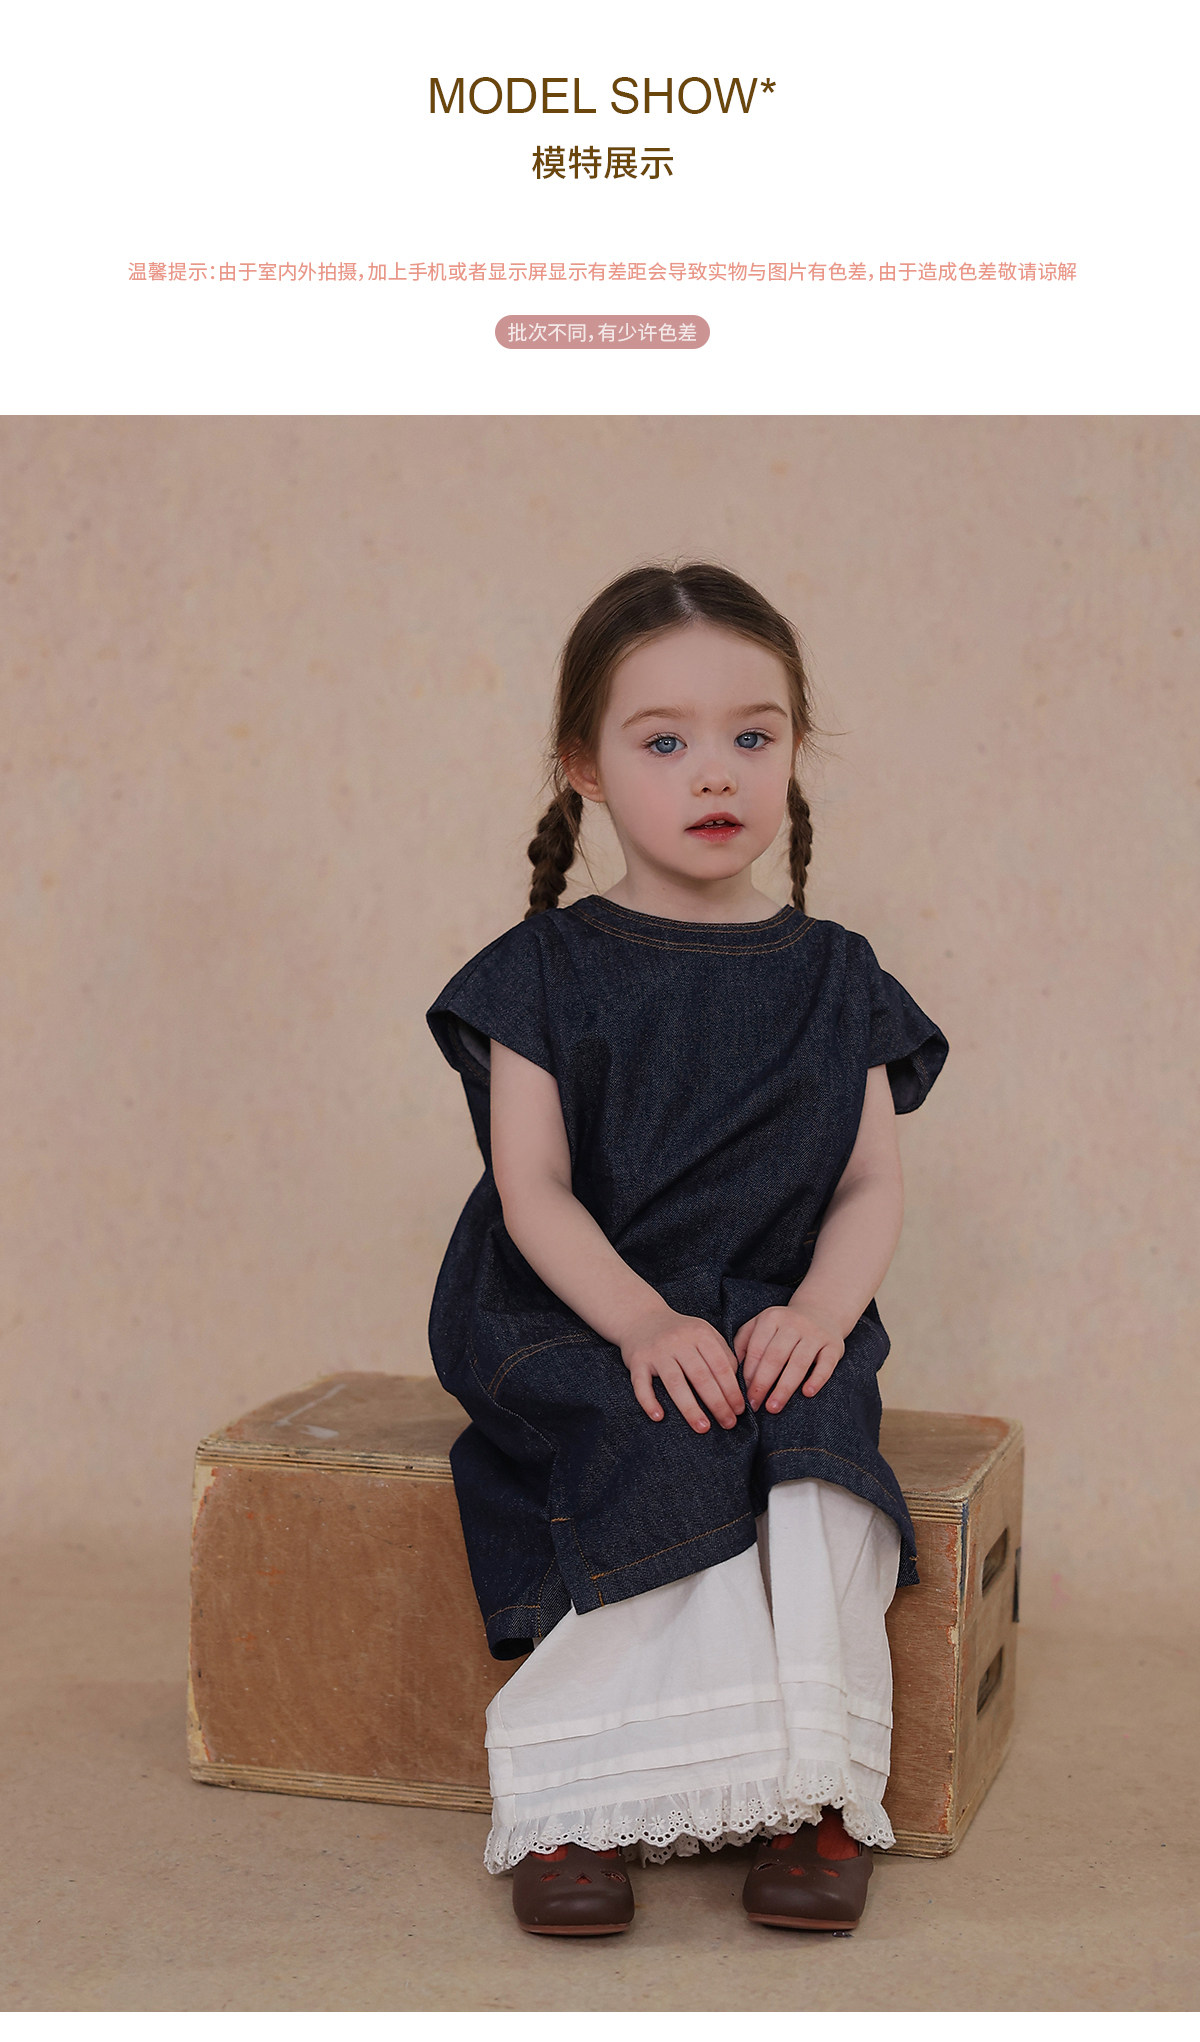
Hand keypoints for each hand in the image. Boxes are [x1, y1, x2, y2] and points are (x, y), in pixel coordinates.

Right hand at [619, 1305, 744, 1433]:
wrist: (641, 1317)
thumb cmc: (679, 1331)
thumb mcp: (704, 1333)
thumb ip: (722, 1353)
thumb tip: (737, 1384)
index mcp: (699, 1334)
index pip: (720, 1366)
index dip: (732, 1390)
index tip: (739, 1410)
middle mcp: (678, 1341)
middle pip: (701, 1377)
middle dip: (718, 1404)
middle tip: (728, 1424)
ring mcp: (657, 1352)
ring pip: (675, 1384)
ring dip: (690, 1409)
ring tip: (703, 1428)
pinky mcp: (637, 1361)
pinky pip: (641, 1384)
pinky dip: (649, 1401)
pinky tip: (658, 1417)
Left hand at [733, 1304, 845, 1412]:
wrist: (821, 1312)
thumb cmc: (784, 1327)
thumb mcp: (761, 1325)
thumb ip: (744, 1343)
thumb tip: (732, 1371)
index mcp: (772, 1318)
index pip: (757, 1349)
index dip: (748, 1374)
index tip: (743, 1395)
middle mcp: (793, 1324)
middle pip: (775, 1357)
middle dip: (762, 1384)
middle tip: (755, 1405)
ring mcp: (815, 1334)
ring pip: (798, 1363)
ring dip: (784, 1388)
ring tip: (773, 1407)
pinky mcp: (833, 1346)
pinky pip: (826, 1365)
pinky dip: (817, 1379)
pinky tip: (807, 1393)